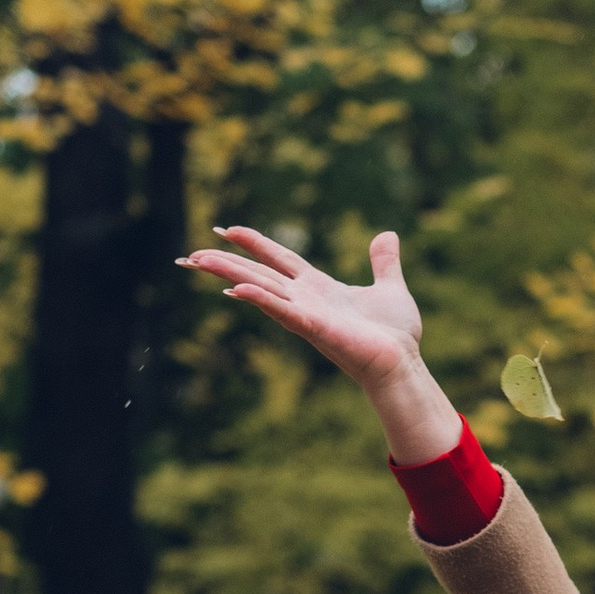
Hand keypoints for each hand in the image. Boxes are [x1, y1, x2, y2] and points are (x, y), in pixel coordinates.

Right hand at [178, 226, 459, 463]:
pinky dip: (262, 300)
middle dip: (226, 263)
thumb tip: (387, 236)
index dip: (255, 244)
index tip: (228, 229)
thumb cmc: (395, 335)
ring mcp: (307, 314)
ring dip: (230, 274)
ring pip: (262, 288)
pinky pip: (284, 312)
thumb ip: (383, 263)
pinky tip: (237, 290)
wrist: (403, 364)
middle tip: (190, 254)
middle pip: (259, 274)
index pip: (279, 260)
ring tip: (198, 261)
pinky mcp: (315, 329)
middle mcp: (306, 300)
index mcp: (319, 287)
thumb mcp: (390, 287)